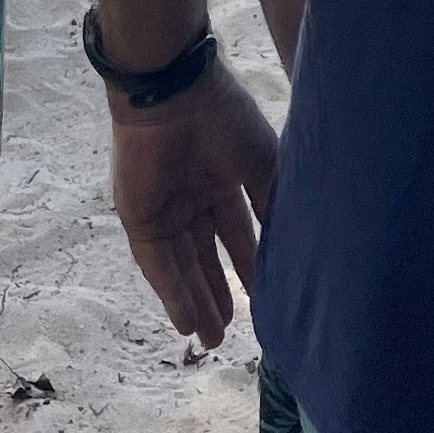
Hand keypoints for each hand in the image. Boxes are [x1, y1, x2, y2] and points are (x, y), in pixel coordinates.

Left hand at [109, 60, 278, 345]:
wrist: (175, 94)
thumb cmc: (224, 119)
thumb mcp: (263, 165)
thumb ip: (274, 206)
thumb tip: (294, 247)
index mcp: (220, 179)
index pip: (235, 233)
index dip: (247, 266)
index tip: (265, 298)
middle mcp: (190, 197)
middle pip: (204, 256)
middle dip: (217, 294)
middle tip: (230, 334)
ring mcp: (163, 209)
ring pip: (182, 267)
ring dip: (196, 302)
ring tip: (212, 339)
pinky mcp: (139, 218)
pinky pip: (158, 264)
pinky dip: (172, 293)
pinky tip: (187, 321)